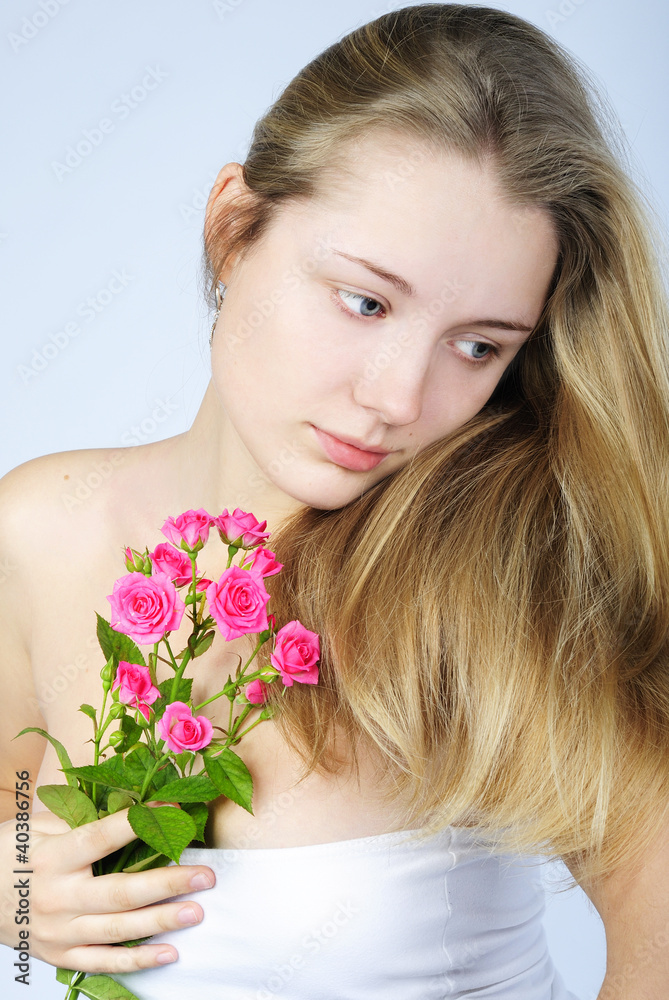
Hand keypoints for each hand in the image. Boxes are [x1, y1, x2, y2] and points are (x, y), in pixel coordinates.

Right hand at [4, 807, 214, 973]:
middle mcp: (57, 897)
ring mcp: (58, 931)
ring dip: (161, 922)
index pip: (102, 837)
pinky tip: (169, 953)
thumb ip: (80, 818)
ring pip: (117, 929)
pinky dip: (136, 960)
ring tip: (197, 912)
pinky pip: (102, 962)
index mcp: (52, 857)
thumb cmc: (11, 854)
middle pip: (119, 892)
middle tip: (204, 876)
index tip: (173, 808)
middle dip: (167, 884)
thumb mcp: (36, 826)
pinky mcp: (59, 956)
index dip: (138, 823)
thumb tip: (131, 806)